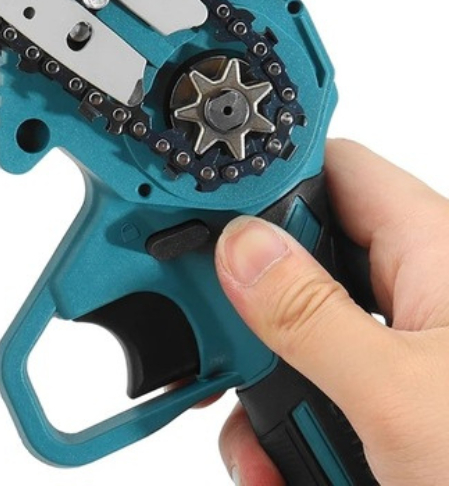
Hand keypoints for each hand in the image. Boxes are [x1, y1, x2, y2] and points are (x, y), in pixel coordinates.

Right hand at [215, 139, 448, 484]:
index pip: (332, 169)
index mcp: (435, 254)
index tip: (199, 213)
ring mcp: (407, 357)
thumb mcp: (401, 399)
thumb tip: (238, 247)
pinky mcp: (395, 410)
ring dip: (264, 398)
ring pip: (299, 340)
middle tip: (222, 353)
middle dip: (250, 315)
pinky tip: (283, 474)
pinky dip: (286, 439)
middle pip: (299, 260)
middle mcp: (420, 295)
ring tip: (267, 453)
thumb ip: (308, 314)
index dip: (265, 180)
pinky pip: (318, 398)